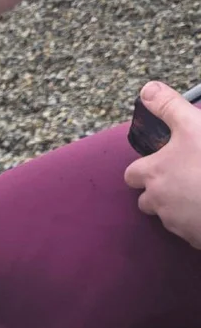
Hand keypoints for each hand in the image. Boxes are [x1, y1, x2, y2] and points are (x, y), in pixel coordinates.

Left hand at [124, 81, 200, 249]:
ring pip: (168, 216)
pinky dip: (196, 223)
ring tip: (200, 193)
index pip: (132, 174)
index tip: (160, 163)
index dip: (144, 169)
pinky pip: (190, 231)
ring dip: (179, 207)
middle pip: (146, 200)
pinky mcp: (194, 239)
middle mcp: (157, 201)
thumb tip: (147, 89)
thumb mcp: (192, 125)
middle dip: (159, 192)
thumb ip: (169, 107)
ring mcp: (176, 223)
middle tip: (185, 179)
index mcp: (154, 174)